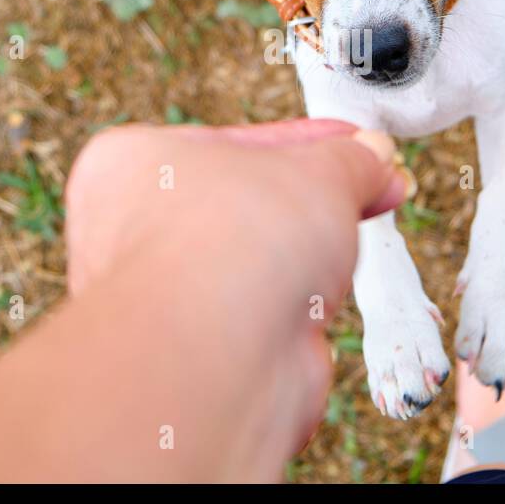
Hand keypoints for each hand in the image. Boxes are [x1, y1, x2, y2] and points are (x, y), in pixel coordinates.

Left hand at [62, 119, 408, 479]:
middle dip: (313, 204)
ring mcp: (162, 300)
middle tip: (368, 190)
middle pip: (248, 205)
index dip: (307, 143)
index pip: (235, 143)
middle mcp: (132, 234)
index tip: (357, 146)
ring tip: (338, 255)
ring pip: (256, 268)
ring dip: (304, 263)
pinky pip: (262, 322)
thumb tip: (372, 155)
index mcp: (136, 164)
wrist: (215, 359)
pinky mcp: (196, 357)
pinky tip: (312, 308)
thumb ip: (348, 160)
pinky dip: (294, 317)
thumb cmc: (230, 246)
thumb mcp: (317, 171)